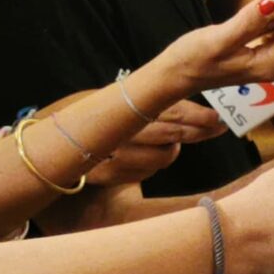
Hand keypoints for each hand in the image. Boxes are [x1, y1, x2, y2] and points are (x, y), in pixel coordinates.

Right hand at [81, 101, 224, 184]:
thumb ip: (151, 101)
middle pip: (174, 134)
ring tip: (167, 140)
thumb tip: (193, 109)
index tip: (219, 119)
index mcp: (127, 108)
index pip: (173, 111)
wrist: (55, 136)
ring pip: (164, 157)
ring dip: (172, 149)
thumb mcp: (119, 98)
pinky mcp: (109, 175)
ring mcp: (116, 156)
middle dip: (200, 131)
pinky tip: (146, 154)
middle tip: (216, 128)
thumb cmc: (94, 112)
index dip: (200, 116)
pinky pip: (147, 172)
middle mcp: (123, 132)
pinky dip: (153, 164)